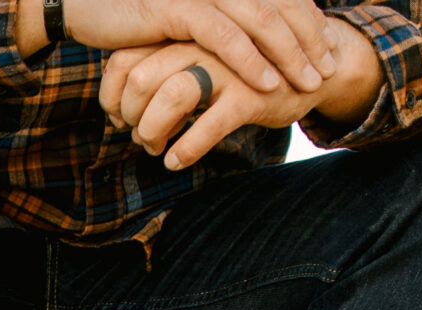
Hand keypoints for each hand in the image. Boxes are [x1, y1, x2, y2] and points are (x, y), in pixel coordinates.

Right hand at [33, 0, 334, 95]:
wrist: (84, 4)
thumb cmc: (136, 16)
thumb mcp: (186, 19)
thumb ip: (220, 24)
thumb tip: (252, 45)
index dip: (311, 23)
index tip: (329, 53)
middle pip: (283, 6)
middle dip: (312, 40)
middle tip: (330, 70)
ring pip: (263, 21)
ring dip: (291, 55)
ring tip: (310, 82)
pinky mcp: (180, 8)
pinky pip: (226, 38)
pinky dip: (252, 61)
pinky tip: (269, 83)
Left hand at [103, 17, 379, 167]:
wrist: (309, 68)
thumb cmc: (241, 73)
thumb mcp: (196, 66)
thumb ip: (161, 77)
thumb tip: (118, 116)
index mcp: (182, 35)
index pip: (124, 61)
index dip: (112, 96)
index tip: (119, 121)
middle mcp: (200, 44)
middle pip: (141, 78)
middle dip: (130, 117)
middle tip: (140, 139)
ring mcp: (227, 67)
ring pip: (171, 95)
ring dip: (152, 131)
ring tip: (156, 149)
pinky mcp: (251, 93)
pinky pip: (209, 124)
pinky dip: (186, 149)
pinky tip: (176, 161)